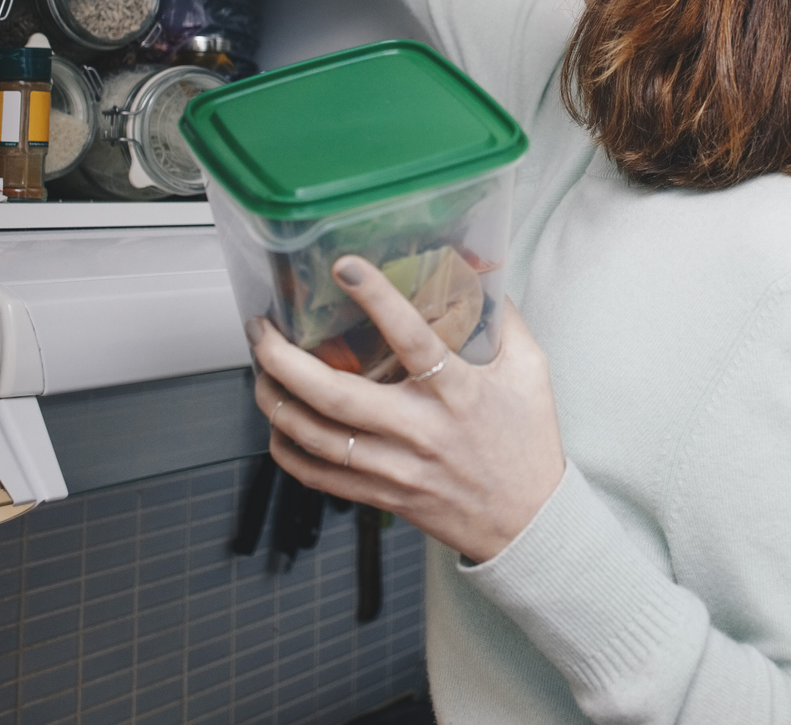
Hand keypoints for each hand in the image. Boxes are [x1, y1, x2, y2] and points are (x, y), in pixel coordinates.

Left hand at [249, 257, 565, 563]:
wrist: (528, 523)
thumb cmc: (528, 444)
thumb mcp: (530, 371)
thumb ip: (505, 320)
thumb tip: (481, 272)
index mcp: (458, 393)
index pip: (412, 339)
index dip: (377, 299)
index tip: (344, 266)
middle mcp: (420, 431)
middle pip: (336, 397)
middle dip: (285, 360)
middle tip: (262, 328)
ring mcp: (396, 468)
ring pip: (316, 437)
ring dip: (275, 401)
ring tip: (260, 368)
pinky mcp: (383, 496)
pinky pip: (319, 476)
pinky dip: (288, 449)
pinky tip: (278, 423)